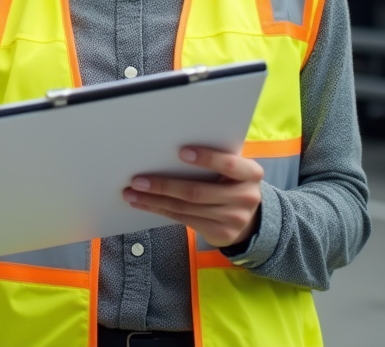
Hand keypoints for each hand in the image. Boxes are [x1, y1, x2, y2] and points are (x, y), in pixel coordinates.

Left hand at [122, 147, 264, 247]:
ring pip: (186, 208)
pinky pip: (184, 220)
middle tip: (138, 180)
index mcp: (251, 174)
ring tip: (133, 193)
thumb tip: (170, 151)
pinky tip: (145, 204)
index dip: (206, 158)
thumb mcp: (234, 170)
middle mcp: (245, 197)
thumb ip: (215, 162)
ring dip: (155, 200)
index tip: (180, 151)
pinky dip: (161, 210)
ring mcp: (233, 219)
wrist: (251, 220)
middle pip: (197, 191)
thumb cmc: (234, 183)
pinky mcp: (220, 234)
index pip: (229, 164)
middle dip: (164, 185)